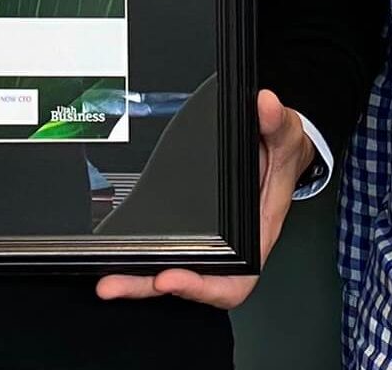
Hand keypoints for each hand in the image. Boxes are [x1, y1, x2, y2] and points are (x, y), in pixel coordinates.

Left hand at [95, 88, 309, 309]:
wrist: (273, 148)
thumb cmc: (280, 154)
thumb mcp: (284, 137)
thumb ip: (277, 124)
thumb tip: (266, 105)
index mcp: (255, 239)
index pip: (231, 281)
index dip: (201, 286)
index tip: (170, 276)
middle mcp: (229, 249)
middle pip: (188, 283)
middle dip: (148, 286)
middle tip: (114, 282)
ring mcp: (207, 242)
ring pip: (168, 271)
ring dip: (136, 278)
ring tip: (106, 279)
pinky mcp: (189, 230)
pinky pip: (163, 251)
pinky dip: (137, 258)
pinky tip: (111, 255)